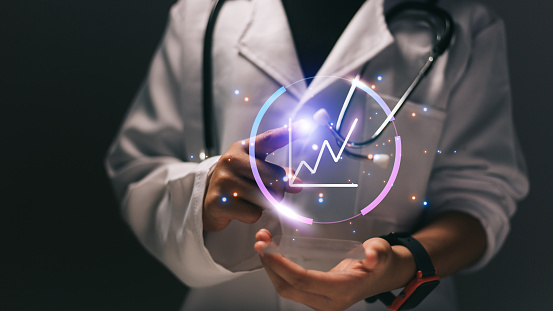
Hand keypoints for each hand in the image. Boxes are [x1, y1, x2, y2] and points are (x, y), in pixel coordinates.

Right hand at [203, 124, 304, 230]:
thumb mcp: (256, 171)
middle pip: (275, 178)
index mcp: (243, 148)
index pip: (268, 139)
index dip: (287, 134)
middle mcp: (232, 160)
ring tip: (249, 198)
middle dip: (279, 191)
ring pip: (266, 198)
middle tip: (267, 192)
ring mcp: (224, 180)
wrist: (208, 199)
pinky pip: (254, 213)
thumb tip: (298, 185)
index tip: (305, 126)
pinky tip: (240, 208)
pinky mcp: (220, 201)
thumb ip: (278, 174)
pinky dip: (252, 215)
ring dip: (265, 204)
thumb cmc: (238, 181)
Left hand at [254, 229, 415, 310]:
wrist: (382, 275)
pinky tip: (272, 252)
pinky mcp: (314, 297)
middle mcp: (328, 302)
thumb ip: (378, 254)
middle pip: (288, 287)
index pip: (303, 281)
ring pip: (286, 288)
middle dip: (270, 264)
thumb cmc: (380, 261)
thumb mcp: (382, 253)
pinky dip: (277, 269)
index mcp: (342, 291)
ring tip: (263, 242)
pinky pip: (290, 286)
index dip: (282, 265)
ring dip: (270, 266)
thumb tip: (372, 255)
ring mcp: (320, 302)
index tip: (267, 248)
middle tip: (259, 240)